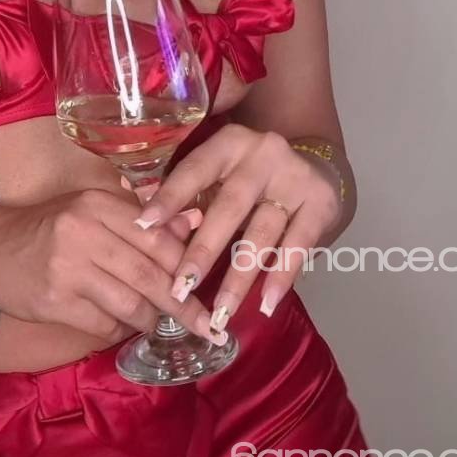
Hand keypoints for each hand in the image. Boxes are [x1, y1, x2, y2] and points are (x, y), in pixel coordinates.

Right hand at [0, 189, 221, 345]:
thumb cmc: (50, 227)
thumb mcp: (93, 210)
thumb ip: (143, 219)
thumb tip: (197, 221)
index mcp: (99, 204)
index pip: (158, 237)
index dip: (187, 266)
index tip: (209, 287)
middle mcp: (85, 231)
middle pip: (150, 274)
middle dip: (183, 304)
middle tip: (206, 325)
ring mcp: (68, 268)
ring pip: (132, 303)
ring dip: (150, 319)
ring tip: (155, 322)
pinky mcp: (55, 301)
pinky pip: (104, 324)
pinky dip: (120, 329)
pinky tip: (120, 324)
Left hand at [133, 125, 344, 331]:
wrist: (311, 162)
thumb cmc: (246, 173)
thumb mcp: (217, 170)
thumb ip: (183, 191)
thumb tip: (135, 214)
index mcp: (229, 142)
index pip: (195, 170)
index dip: (169, 198)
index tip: (143, 227)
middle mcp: (263, 154)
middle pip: (230, 207)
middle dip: (203, 250)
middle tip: (180, 289)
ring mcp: (295, 179)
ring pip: (263, 233)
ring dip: (240, 277)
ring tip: (220, 314)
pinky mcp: (321, 204)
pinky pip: (299, 246)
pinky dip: (281, 277)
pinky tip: (266, 305)